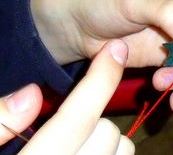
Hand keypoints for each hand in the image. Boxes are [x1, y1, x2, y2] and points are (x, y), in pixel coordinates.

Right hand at [0, 41, 133, 153]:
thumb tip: (30, 94)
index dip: (101, 79)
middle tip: (66, 127)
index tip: (115, 48)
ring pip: (121, 147)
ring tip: (76, 146)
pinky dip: (112, 154)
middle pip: (106, 131)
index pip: (79, 118)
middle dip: (94, 119)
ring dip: (106, 140)